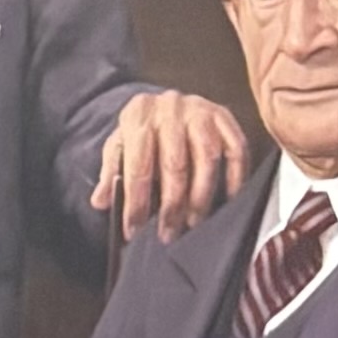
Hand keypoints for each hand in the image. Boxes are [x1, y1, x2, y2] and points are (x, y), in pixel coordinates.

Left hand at [92, 85, 250, 240]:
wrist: (162, 103)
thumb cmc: (140, 133)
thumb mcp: (118, 147)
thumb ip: (110, 172)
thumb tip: (101, 200)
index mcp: (139, 115)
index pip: (139, 165)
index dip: (137, 202)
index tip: (134, 231)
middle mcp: (171, 108)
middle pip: (176, 163)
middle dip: (171, 206)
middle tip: (168, 233)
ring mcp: (200, 110)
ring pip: (208, 156)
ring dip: (201, 196)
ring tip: (193, 222)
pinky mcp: (223, 116)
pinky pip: (236, 148)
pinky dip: (236, 176)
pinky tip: (228, 200)